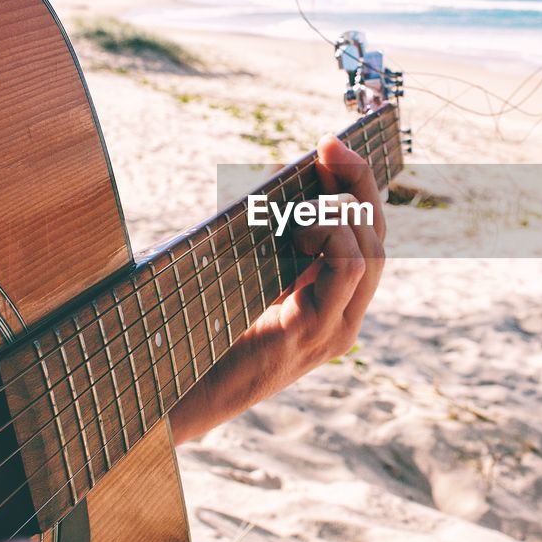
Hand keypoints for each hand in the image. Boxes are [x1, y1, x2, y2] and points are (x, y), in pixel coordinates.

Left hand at [171, 135, 385, 441]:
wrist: (165, 395)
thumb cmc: (195, 331)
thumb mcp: (241, 268)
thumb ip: (265, 230)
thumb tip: (281, 173)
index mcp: (328, 304)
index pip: (366, 238)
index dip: (357, 187)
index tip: (332, 146)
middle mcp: (341, 319)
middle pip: (376, 239)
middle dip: (357, 184)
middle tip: (328, 149)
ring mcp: (332, 331)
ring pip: (372, 254)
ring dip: (343, 212)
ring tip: (304, 205)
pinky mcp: (311, 334)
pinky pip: (350, 271)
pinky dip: (335, 235)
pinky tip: (302, 226)